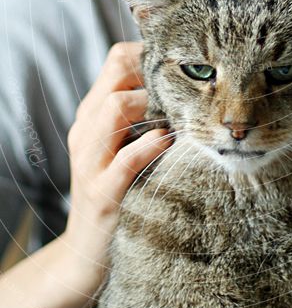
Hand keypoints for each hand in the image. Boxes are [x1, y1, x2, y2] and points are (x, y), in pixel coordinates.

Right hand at [63, 42, 172, 285]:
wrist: (87, 252)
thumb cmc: (120, 190)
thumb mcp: (124, 146)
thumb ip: (143, 115)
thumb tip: (187, 84)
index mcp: (93, 114)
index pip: (117, 59)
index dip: (150, 55)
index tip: (181, 67)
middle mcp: (87, 130)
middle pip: (117, 76)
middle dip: (154, 76)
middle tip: (184, 92)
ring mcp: (91, 160)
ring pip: (115, 108)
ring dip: (152, 106)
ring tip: (177, 117)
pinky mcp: (103, 193)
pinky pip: (126, 158)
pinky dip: (151, 146)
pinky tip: (169, 144)